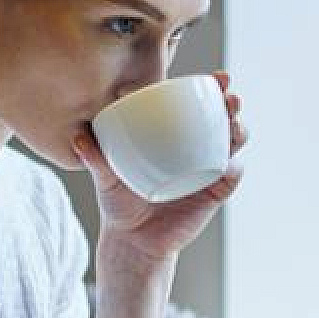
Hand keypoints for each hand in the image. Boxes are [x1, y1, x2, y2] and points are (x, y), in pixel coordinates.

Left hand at [75, 71, 248, 268]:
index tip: (217, 78)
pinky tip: (229, 161)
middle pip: (222, 119)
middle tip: (229, 96)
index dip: (212, 88)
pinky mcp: (214, 193)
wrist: (133, 239)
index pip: (196, 105)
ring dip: (239, 129)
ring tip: (234, 123)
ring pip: (233, 143)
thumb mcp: (105, 177)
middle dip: (231, 104)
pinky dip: (234, 167)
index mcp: (174, 135)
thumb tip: (79, 137)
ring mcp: (208, 169)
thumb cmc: (119, 201)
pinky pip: (231, 176)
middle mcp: (196, 148)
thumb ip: (94, 157)